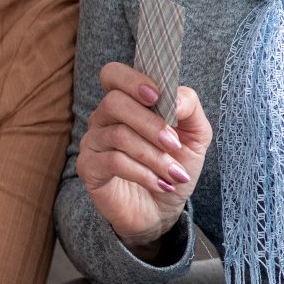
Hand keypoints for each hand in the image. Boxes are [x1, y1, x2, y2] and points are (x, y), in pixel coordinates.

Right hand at [77, 62, 210, 254]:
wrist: (163, 210)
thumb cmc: (173, 167)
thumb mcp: (195, 136)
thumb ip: (189, 108)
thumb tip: (174, 98)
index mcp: (127, 104)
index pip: (113, 74)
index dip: (132, 80)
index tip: (157, 97)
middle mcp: (104, 119)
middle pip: (114, 102)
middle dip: (151, 123)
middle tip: (174, 144)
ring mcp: (93, 143)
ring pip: (118, 135)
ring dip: (154, 155)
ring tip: (174, 173)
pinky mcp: (89, 168)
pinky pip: (113, 161)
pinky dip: (144, 173)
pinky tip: (160, 184)